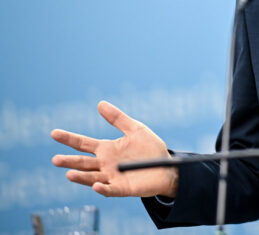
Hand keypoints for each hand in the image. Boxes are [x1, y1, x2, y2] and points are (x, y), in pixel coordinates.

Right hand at [51, 100, 178, 197]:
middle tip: (55, 159)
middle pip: (83, 163)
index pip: (83, 144)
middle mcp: (105, 164)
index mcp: (107, 149)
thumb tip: (100, 103)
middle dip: (69, 161)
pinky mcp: (123, 189)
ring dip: (81, 177)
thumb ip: (118, 119)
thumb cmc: (150, 149)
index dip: (69, 139)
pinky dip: (103, 189)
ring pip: (92, 178)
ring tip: (69, 174)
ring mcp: (112, 178)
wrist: (168, 167)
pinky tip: (96, 186)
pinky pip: (111, 190)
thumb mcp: (135, 129)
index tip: (54, 133)